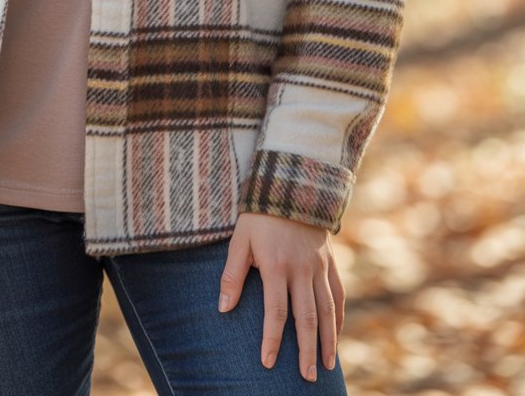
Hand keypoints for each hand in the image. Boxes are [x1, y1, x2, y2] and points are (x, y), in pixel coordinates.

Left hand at [218, 211, 344, 382]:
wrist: (290, 186)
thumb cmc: (259, 216)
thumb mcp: (239, 240)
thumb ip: (232, 275)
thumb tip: (223, 309)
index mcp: (276, 265)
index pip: (275, 312)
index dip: (272, 339)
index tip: (268, 363)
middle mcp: (301, 269)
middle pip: (306, 318)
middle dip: (306, 351)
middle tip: (306, 378)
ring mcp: (319, 266)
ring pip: (326, 310)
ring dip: (327, 341)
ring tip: (324, 366)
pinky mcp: (330, 262)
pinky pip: (337, 294)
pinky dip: (338, 317)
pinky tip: (335, 336)